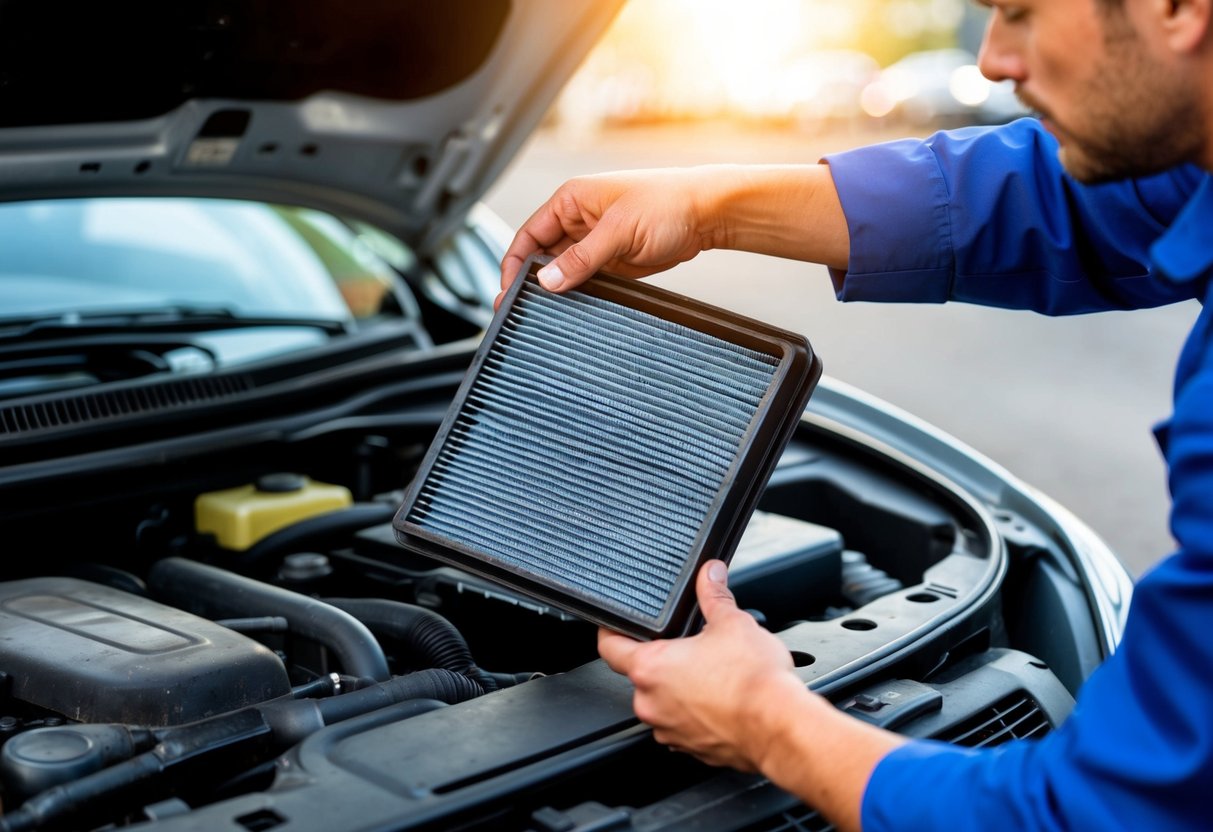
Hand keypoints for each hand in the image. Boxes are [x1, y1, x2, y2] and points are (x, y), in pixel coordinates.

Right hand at [498, 169, 717, 307]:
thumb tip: (547, 281)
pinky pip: (584, 281)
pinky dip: (576, 295)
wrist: (707, 214)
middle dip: (530, 282)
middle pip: (541, 256)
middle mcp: (578, 221)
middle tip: (518, 309)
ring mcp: (594, 243)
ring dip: (555, 290)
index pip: (528, 235)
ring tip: (541, 314)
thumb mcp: (618, 230)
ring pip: (562, 272)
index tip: (507, 290)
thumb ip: (581, 258)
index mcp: (571, 201)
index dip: (515, 263)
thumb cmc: (667, 203)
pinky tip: (569, 310)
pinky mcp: (611, 263)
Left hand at [597, 559, 805, 769]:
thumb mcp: (732, 622)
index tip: (614, 625)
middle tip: (689, 647)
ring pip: (665, 702)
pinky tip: (723, 700)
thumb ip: (714, 594)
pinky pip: (685, 725)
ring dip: (681, 689)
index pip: (609, 647)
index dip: (610, 631)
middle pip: (643, 674)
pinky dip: (698, 713)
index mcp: (650, 668)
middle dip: (664, 660)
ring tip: (714, 675)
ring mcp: (670, 731)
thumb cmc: (754, 681)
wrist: (781, 727)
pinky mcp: (692, 749)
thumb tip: (709, 573)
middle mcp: (651, 704)